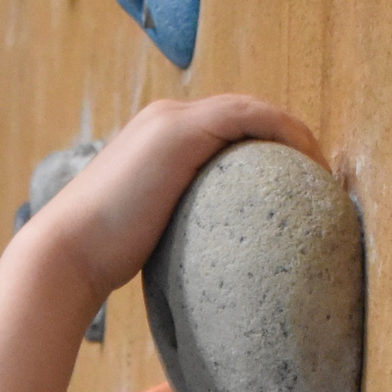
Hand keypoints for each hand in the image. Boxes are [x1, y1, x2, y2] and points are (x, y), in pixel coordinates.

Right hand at [32, 95, 324, 306]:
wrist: (67, 254)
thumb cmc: (97, 264)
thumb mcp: (144, 242)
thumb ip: (174, 237)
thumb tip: (200, 279)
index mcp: (155, 141)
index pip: (222, 134)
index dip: (264, 152)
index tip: (293, 187)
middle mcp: (167, 119)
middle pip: (244, 117)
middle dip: (286, 140)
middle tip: (320, 179)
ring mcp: (174, 120)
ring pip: (253, 112)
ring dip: (295, 136)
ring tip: (324, 175)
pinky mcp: (183, 131)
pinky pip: (254, 119)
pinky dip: (287, 135)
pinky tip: (311, 169)